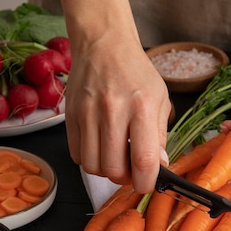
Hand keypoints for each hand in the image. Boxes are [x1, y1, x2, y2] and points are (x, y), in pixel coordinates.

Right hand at [65, 26, 170, 193]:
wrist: (104, 46)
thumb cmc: (136, 73)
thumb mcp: (160, 99)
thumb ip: (160, 136)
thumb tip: (159, 167)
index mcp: (141, 107)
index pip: (143, 159)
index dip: (146, 182)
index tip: (147, 184)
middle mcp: (113, 110)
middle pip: (113, 169)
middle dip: (124, 178)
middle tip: (130, 170)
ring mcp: (87, 113)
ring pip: (93, 166)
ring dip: (105, 171)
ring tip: (115, 158)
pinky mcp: (70, 115)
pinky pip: (76, 155)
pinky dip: (89, 159)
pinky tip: (100, 147)